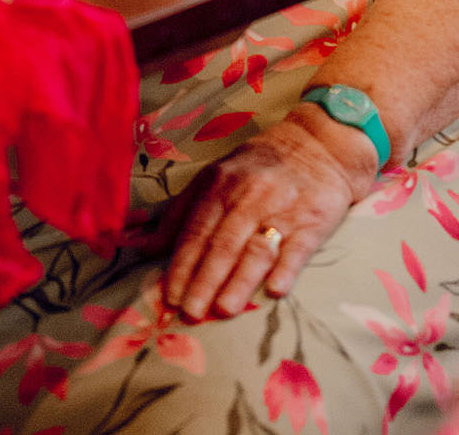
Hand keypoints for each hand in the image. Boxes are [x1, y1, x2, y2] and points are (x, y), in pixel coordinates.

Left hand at [162, 112, 371, 320]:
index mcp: (220, 184)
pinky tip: (275, 291)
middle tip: (191, 313)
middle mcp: (248, 196)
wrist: (318, 145)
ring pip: (256, 249)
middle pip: (223, 243)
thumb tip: (140, 245)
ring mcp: (282, 208)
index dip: (182, 264)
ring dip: (240, 281)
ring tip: (224, 310)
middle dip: (205, 280)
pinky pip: (298, 248)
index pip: (196, 230)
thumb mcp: (214, 177)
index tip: (170, 296)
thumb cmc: (256, 168)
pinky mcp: (313, 221)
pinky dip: (286, 269)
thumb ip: (180, 212)